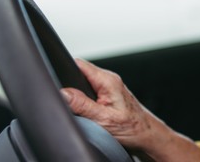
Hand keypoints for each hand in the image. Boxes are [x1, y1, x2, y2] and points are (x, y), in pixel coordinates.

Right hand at [61, 58, 199, 161]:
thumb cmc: (133, 128)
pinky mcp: (108, 95)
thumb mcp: (103, 119)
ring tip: (73, 104)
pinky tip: (82, 108)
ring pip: (84, 82)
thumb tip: (63, 92)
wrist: (147, 135)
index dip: (63, 68)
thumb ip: (82, 105)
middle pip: (80, 72)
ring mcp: (109, 87)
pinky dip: (82, 97)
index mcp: (108, 81)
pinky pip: (90, 90)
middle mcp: (109, 80)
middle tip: (62, 97)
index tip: (53, 78)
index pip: (79, 64)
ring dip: (75, 91)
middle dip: (67, 81)